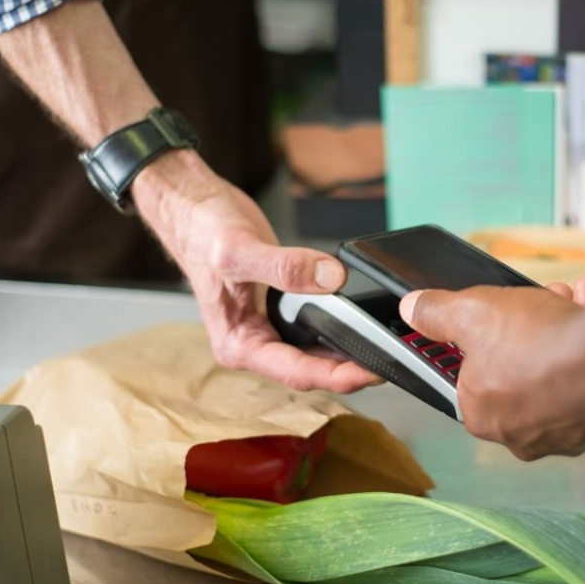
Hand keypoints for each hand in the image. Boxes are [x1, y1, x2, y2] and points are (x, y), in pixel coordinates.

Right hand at [132, 151, 379, 392]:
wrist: (193, 207)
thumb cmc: (201, 231)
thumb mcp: (239, 249)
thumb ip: (284, 267)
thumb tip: (329, 278)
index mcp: (238, 344)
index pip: (297, 373)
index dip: (338, 377)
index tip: (372, 372)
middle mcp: (253, 343)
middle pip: (310, 369)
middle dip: (350, 370)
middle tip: (391, 360)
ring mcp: (266, 328)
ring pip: (315, 352)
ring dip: (347, 352)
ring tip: (384, 348)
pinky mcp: (279, 310)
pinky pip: (315, 327)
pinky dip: (338, 327)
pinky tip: (360, 323)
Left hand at [399, 277, 584, 458]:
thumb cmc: (539, 343)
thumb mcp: (472, 313)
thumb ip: (436, 313)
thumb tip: (414, 309)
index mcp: (483, 415)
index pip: (472, 378)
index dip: (485, 340)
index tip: (498, 318)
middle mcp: (524, 435)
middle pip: (520, 369)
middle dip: (532, 328)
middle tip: (542, 301)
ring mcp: (569, 433)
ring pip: (562, 370)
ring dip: (565, 327)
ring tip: (575, 299)